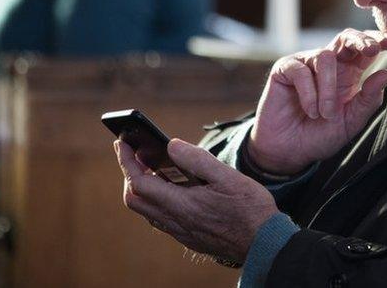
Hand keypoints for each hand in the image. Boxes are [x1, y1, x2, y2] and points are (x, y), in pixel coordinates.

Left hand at [116, 138, 278, 263]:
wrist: (264, 243)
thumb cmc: (250, 209)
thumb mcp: (228, 176)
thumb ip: (197, 160)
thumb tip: (171, 145)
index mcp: (182, 205)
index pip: (139, 183)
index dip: (126, 161)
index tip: (122, 144)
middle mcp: (176, 221)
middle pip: (134, 199)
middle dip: (129, 174)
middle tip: (135, 154)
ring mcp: (181, 232)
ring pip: (146, 211)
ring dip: (143, 188)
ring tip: (153, 167)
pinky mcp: (189, 237)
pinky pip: (161, 219)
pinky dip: (157, 200)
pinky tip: (173, 189)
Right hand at [248, 29, 386, 174]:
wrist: (289, 152)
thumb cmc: (321, 135)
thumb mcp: (351, 121)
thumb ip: (368, 100)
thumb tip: (386, 74)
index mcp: (350, 73)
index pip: (366, 50)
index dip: (379, 41)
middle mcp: (330, 64)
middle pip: (346, 38)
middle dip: (360, 40)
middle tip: (372, 50)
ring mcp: (306, 63)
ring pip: (325, 57)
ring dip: (328, 88)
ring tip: (326, 113)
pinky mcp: (285, 68)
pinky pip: (301, 70)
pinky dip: (309, 93)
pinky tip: (310, 111)